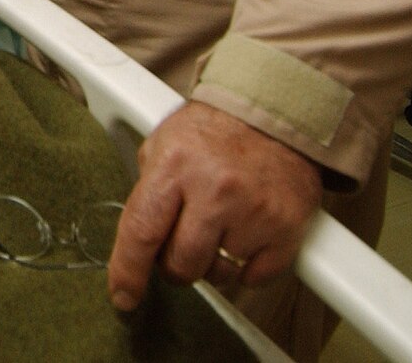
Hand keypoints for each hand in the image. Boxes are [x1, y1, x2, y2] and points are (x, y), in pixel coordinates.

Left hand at [104, 102, 322, 311]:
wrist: (274, 114)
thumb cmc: (212, 131)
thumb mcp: (164, 144)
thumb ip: (148, 191)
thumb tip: (135, 244)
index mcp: (175, 166)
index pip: (141, 232)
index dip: (128, 272)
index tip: (123, 297)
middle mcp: (215, 190)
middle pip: (182, 264)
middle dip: (175, 264)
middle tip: (182, 242)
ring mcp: (254, 211)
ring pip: (220, 274)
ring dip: (213, 263)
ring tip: (219, 227)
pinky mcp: (288, 228)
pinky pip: (256, 277)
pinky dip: (247, 266)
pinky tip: (245, 235)